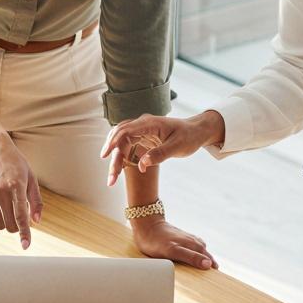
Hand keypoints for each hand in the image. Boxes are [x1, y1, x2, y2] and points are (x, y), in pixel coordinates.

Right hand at [0, 133, 44, 246]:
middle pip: (10, 224)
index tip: (25, 246)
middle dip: (18, 227)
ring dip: (6, 223)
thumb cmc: (16, 164)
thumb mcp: (31, 178)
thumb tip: (36, 221)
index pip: (21, 215)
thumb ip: (36, 201)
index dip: (24, 232)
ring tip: (9, 209)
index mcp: (18, 186)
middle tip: (20, 218)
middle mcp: (1, 191)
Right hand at [102, 110, 220, 183]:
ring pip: (121, 142)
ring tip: (113, 178)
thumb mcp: (178, 147)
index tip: (106, 156)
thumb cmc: (189, 136)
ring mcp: (141, 130)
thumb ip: (160, 154)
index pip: (125, 130)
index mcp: (149, 123)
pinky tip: (119, 169)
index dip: (113, 143)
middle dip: (113, 157)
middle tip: (111, 178)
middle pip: (120, 138)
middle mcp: (142, 125)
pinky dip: (121, 157)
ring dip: (115, 159)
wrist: (196, 131)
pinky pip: (126, 145)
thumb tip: (142, 164)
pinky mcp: (142, 138)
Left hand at [130, 215, 216, 270]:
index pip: (206, 259)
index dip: (212, 267)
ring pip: (200, 248)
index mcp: (192, 246)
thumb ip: (190, 257)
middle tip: (216, 273)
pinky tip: (197, 250)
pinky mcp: (181, 235)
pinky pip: (194, 243)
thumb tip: (208, 264)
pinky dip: (198, 249)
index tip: (218, 276)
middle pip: (205, 253)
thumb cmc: (156, 241)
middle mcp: (192, 241)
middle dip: (211, 262)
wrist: (146, 223)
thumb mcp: (173, 251)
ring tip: (209, 264)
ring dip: (205, 255)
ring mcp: (186, 237)